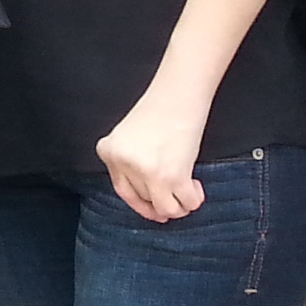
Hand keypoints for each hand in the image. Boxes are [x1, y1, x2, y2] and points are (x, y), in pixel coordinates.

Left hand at [95, 93, 208, 224]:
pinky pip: (184, 203)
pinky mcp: (171, 176)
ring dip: (179, 206)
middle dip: (162, 202)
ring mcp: (146, 172)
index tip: (154, 211)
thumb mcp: (129, 136)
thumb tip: (147, 195)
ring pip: (165, 209)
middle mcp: (124, 163)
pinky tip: (195, 187)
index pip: (123, 191)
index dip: (141, 205)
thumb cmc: (159, 110)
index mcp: (110, 152)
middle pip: (145, 200)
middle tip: (176, 198)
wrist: (178, 94)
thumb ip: (128, 161)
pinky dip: (193, 200)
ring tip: (187, 192)